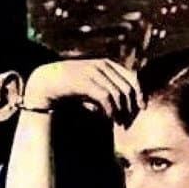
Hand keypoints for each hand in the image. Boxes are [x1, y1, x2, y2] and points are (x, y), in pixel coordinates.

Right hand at [21, 59, 143, 125]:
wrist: (46, 81)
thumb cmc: (72, 85)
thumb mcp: (93, 83)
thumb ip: (109, 88)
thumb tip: (130, 105)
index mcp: (107, 63)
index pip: (133, 77)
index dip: (140, 93)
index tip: (142, 108)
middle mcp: (103, 65)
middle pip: (127, 88)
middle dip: (131, 107)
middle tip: (127, 122)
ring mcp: (94, 72)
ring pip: (118, 94)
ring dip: (121, 112)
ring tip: (119, 123)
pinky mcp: (85, 81)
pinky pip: (106, 98)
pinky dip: (110, 110)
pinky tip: (109, 118)